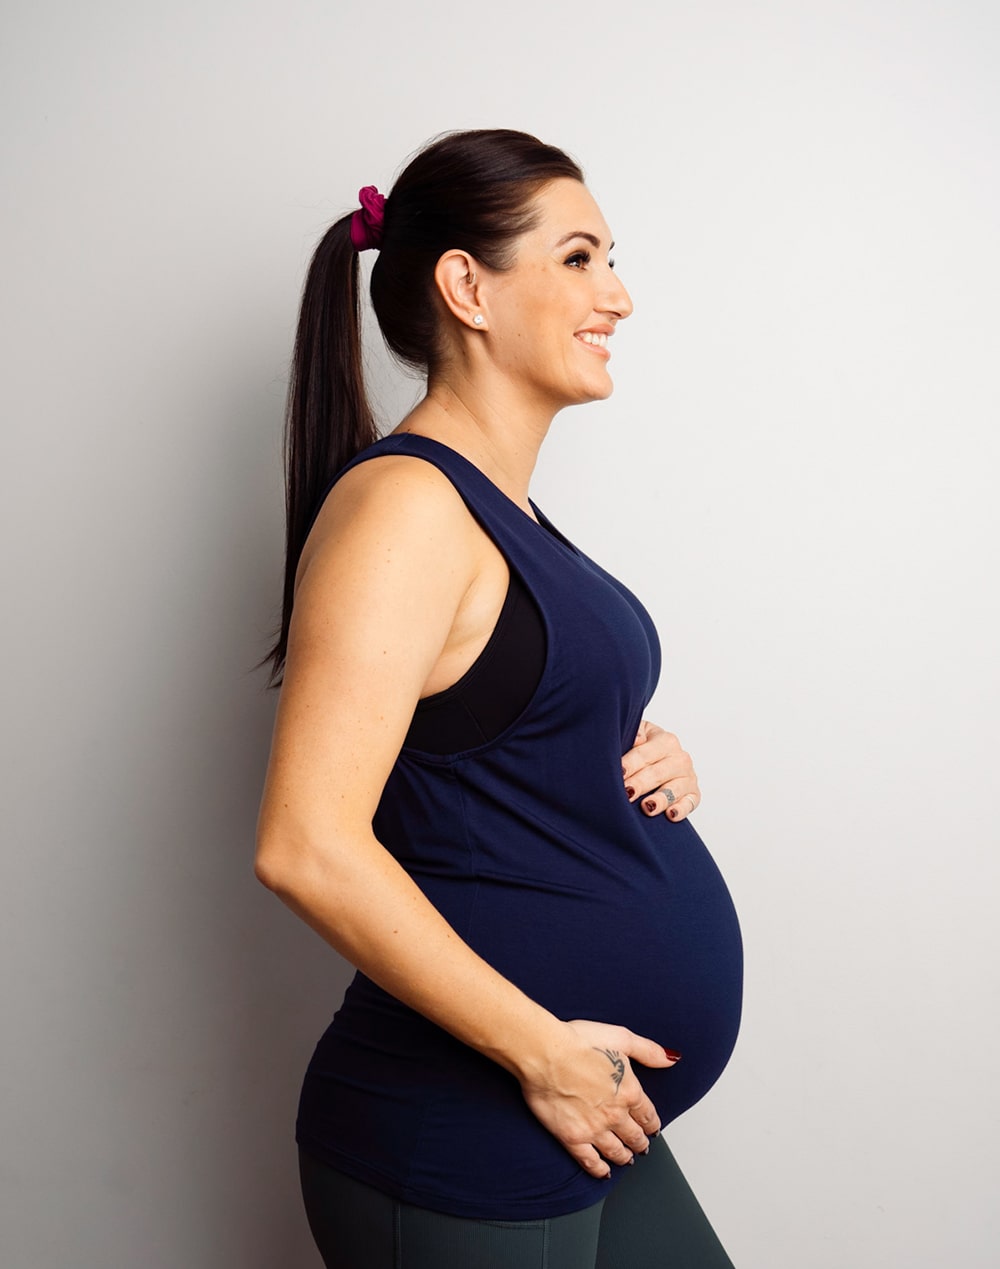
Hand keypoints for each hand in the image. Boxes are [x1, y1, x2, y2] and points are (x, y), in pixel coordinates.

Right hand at [519, 1020, 679, 1178]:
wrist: (546, 1053)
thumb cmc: (579, 1041)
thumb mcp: (622, 1037)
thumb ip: (649, 1051)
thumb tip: (672, 1058)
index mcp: (630, 1092)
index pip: (648, 1116)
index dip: (652, 1124)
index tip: (652, 1128)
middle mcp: (615, 1115)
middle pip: (634, 1136)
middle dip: (640, 1143)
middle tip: (642, 1147)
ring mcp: (594, 1129)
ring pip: (616, 1151)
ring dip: (624, 1157)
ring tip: (627, 1159)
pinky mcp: (572, 1138)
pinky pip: (590, 1161)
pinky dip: (599, 1170)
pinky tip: (603, 1172)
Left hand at [621, 720, 700, 819]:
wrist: (662, 757)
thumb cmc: (645, 746)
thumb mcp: (640, 733)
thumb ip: (636, 733)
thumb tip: (638, 739)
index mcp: (666, 741)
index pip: (644, 754)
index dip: (630, 764)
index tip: (619, 773)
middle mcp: (680, 759)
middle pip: (656, 773)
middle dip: (640, 784)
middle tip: (626, 792)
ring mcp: (688, 778)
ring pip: (673, 790)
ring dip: (660, 799)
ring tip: (647, 807)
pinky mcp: (693, 795)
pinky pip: (689, 804)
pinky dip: (680, 810)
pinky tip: (670, 815)